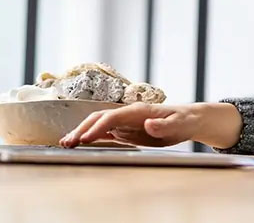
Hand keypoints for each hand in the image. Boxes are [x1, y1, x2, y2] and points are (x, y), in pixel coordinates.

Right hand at [59, 103, 201, 147]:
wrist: (187, 119)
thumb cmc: (183, 121)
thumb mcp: (178, 125)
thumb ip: (163, 125)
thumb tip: (149, 124)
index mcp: (138, 111)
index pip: (112, 117)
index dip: (98, 127)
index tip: (85, 139)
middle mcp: (128, 114)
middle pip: (99, 118)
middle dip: (82, 129)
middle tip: (67, 142)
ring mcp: (125, 121)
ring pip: (98, 124)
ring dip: (82, 132)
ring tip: (66, 143)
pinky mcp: (125, 130)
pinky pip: (104, 132)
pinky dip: (90, 136)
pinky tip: (80, 143)